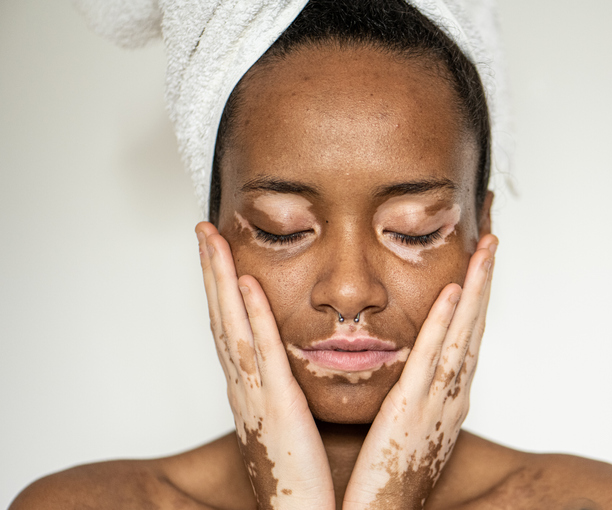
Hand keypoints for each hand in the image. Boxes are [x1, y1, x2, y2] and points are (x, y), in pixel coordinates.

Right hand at [195, 221, 335, 509]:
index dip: (218, 288)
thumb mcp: (286, 423)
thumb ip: (281, 391)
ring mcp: (256, 394)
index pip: (229, 327)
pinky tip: (245, 283)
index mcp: (250, 388)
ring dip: (219, 279)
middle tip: (202, 230)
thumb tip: (284, 369)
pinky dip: (252, 316)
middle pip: (220, 316)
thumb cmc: (299, 476)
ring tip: (211, 239)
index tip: (217, 252)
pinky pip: (262, 353)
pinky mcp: (277, 406)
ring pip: (231, 325)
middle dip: (209, 271)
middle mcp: (244, 386)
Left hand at [342, 234, 497, 509]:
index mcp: (447, 399)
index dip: (476, 301)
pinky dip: (446, 324)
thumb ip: (414, 397)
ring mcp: (438, 401)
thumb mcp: (409, 429)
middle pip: (474, 329)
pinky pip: (433, 359)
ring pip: (463, 335)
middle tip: (493, 242)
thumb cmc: (388, 477)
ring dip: (477, 291)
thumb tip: (409, 374)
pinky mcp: (413, 408)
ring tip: (486, 250)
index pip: (465, 339)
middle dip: (485, 284)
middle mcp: (452, 396)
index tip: (478, 266)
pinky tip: (455, 291)